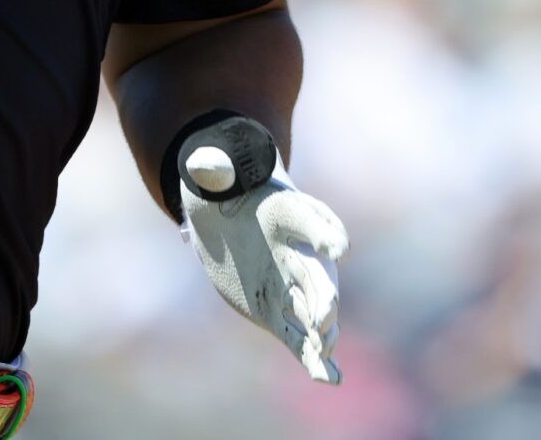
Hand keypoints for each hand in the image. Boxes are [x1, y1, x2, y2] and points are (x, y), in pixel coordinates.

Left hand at [176, 116, 348, 383]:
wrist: (227, 211)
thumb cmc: (226, 185)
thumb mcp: (217, 170)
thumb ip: (216, 168)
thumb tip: (202, 163)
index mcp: (289, 211)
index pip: (311, 218)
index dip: (325, 231)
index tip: (338, 246)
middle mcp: (298, 251)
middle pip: (317, 274)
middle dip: (324, 294)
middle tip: (324, 315)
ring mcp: (291, 283)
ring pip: (313, 309)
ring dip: (322, 330)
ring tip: (325, 349)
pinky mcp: (277, 310)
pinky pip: (299, 336)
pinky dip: (314, 356)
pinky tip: (328, 376)